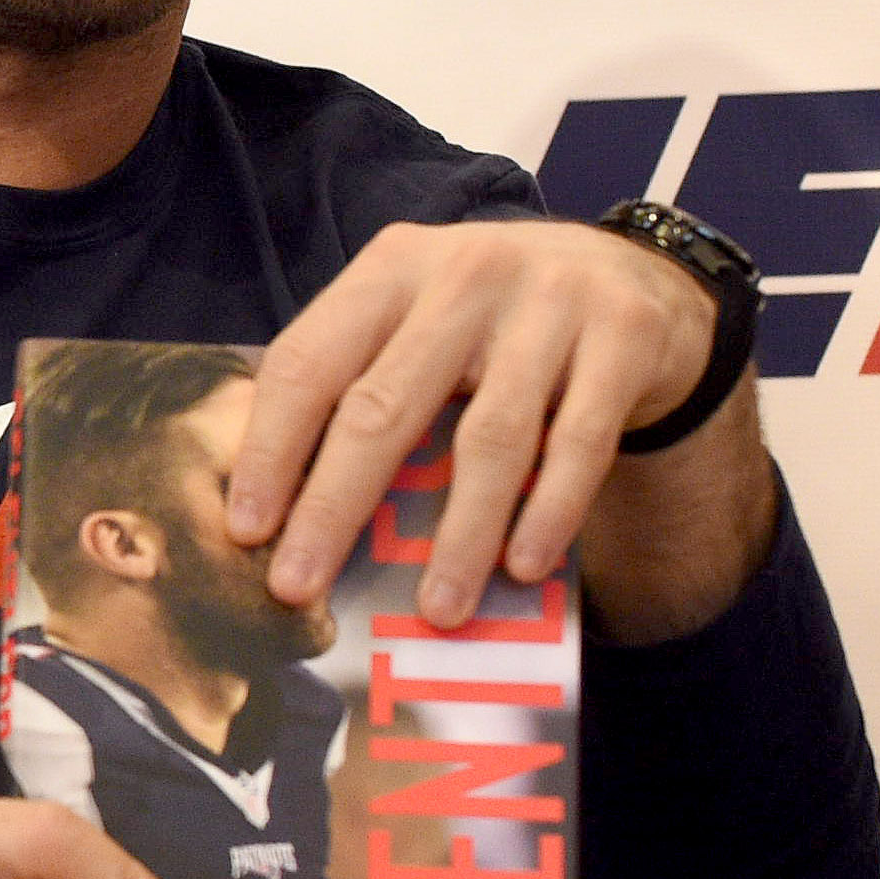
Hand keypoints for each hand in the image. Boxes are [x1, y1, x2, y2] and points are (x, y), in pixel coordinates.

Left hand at [224, 220, 715, 626]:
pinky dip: (548, 511)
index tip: (248, 530)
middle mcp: (464, 273)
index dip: (271, 449)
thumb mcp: (419, 318)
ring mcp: (549, 301)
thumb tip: (287, 503)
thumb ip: (361, 380)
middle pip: (383, 406)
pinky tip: (522, 567)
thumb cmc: (493, 319)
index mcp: (391, 268)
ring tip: (434, 611)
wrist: (631, 273)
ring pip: (490, 438)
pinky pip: (578, 442)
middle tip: (298, 587)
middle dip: (332, 508)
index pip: (309, 362)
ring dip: (459, 536)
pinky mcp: (623, 338)